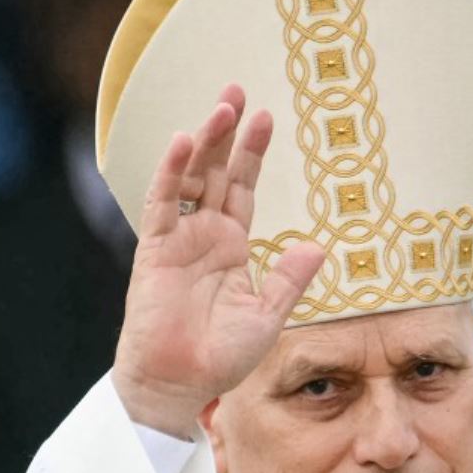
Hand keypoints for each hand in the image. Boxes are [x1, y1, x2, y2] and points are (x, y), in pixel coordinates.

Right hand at [111, 84, 325, 436]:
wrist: (180, 383)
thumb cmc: (221, 357)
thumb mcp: (268, 316)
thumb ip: (289, 280)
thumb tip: (317, 245)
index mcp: (232, 246)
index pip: (244, 187)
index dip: (253, 152)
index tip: (267, 116)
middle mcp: (204, 234)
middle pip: (218, 171)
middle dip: (228, 131)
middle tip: (239, 89)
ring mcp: (179, 238)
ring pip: (191, 177)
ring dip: (205, 141)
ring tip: (224, 106)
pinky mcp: (156, 249)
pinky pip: (162, 202)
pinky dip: (170, 171)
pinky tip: (182, 141)